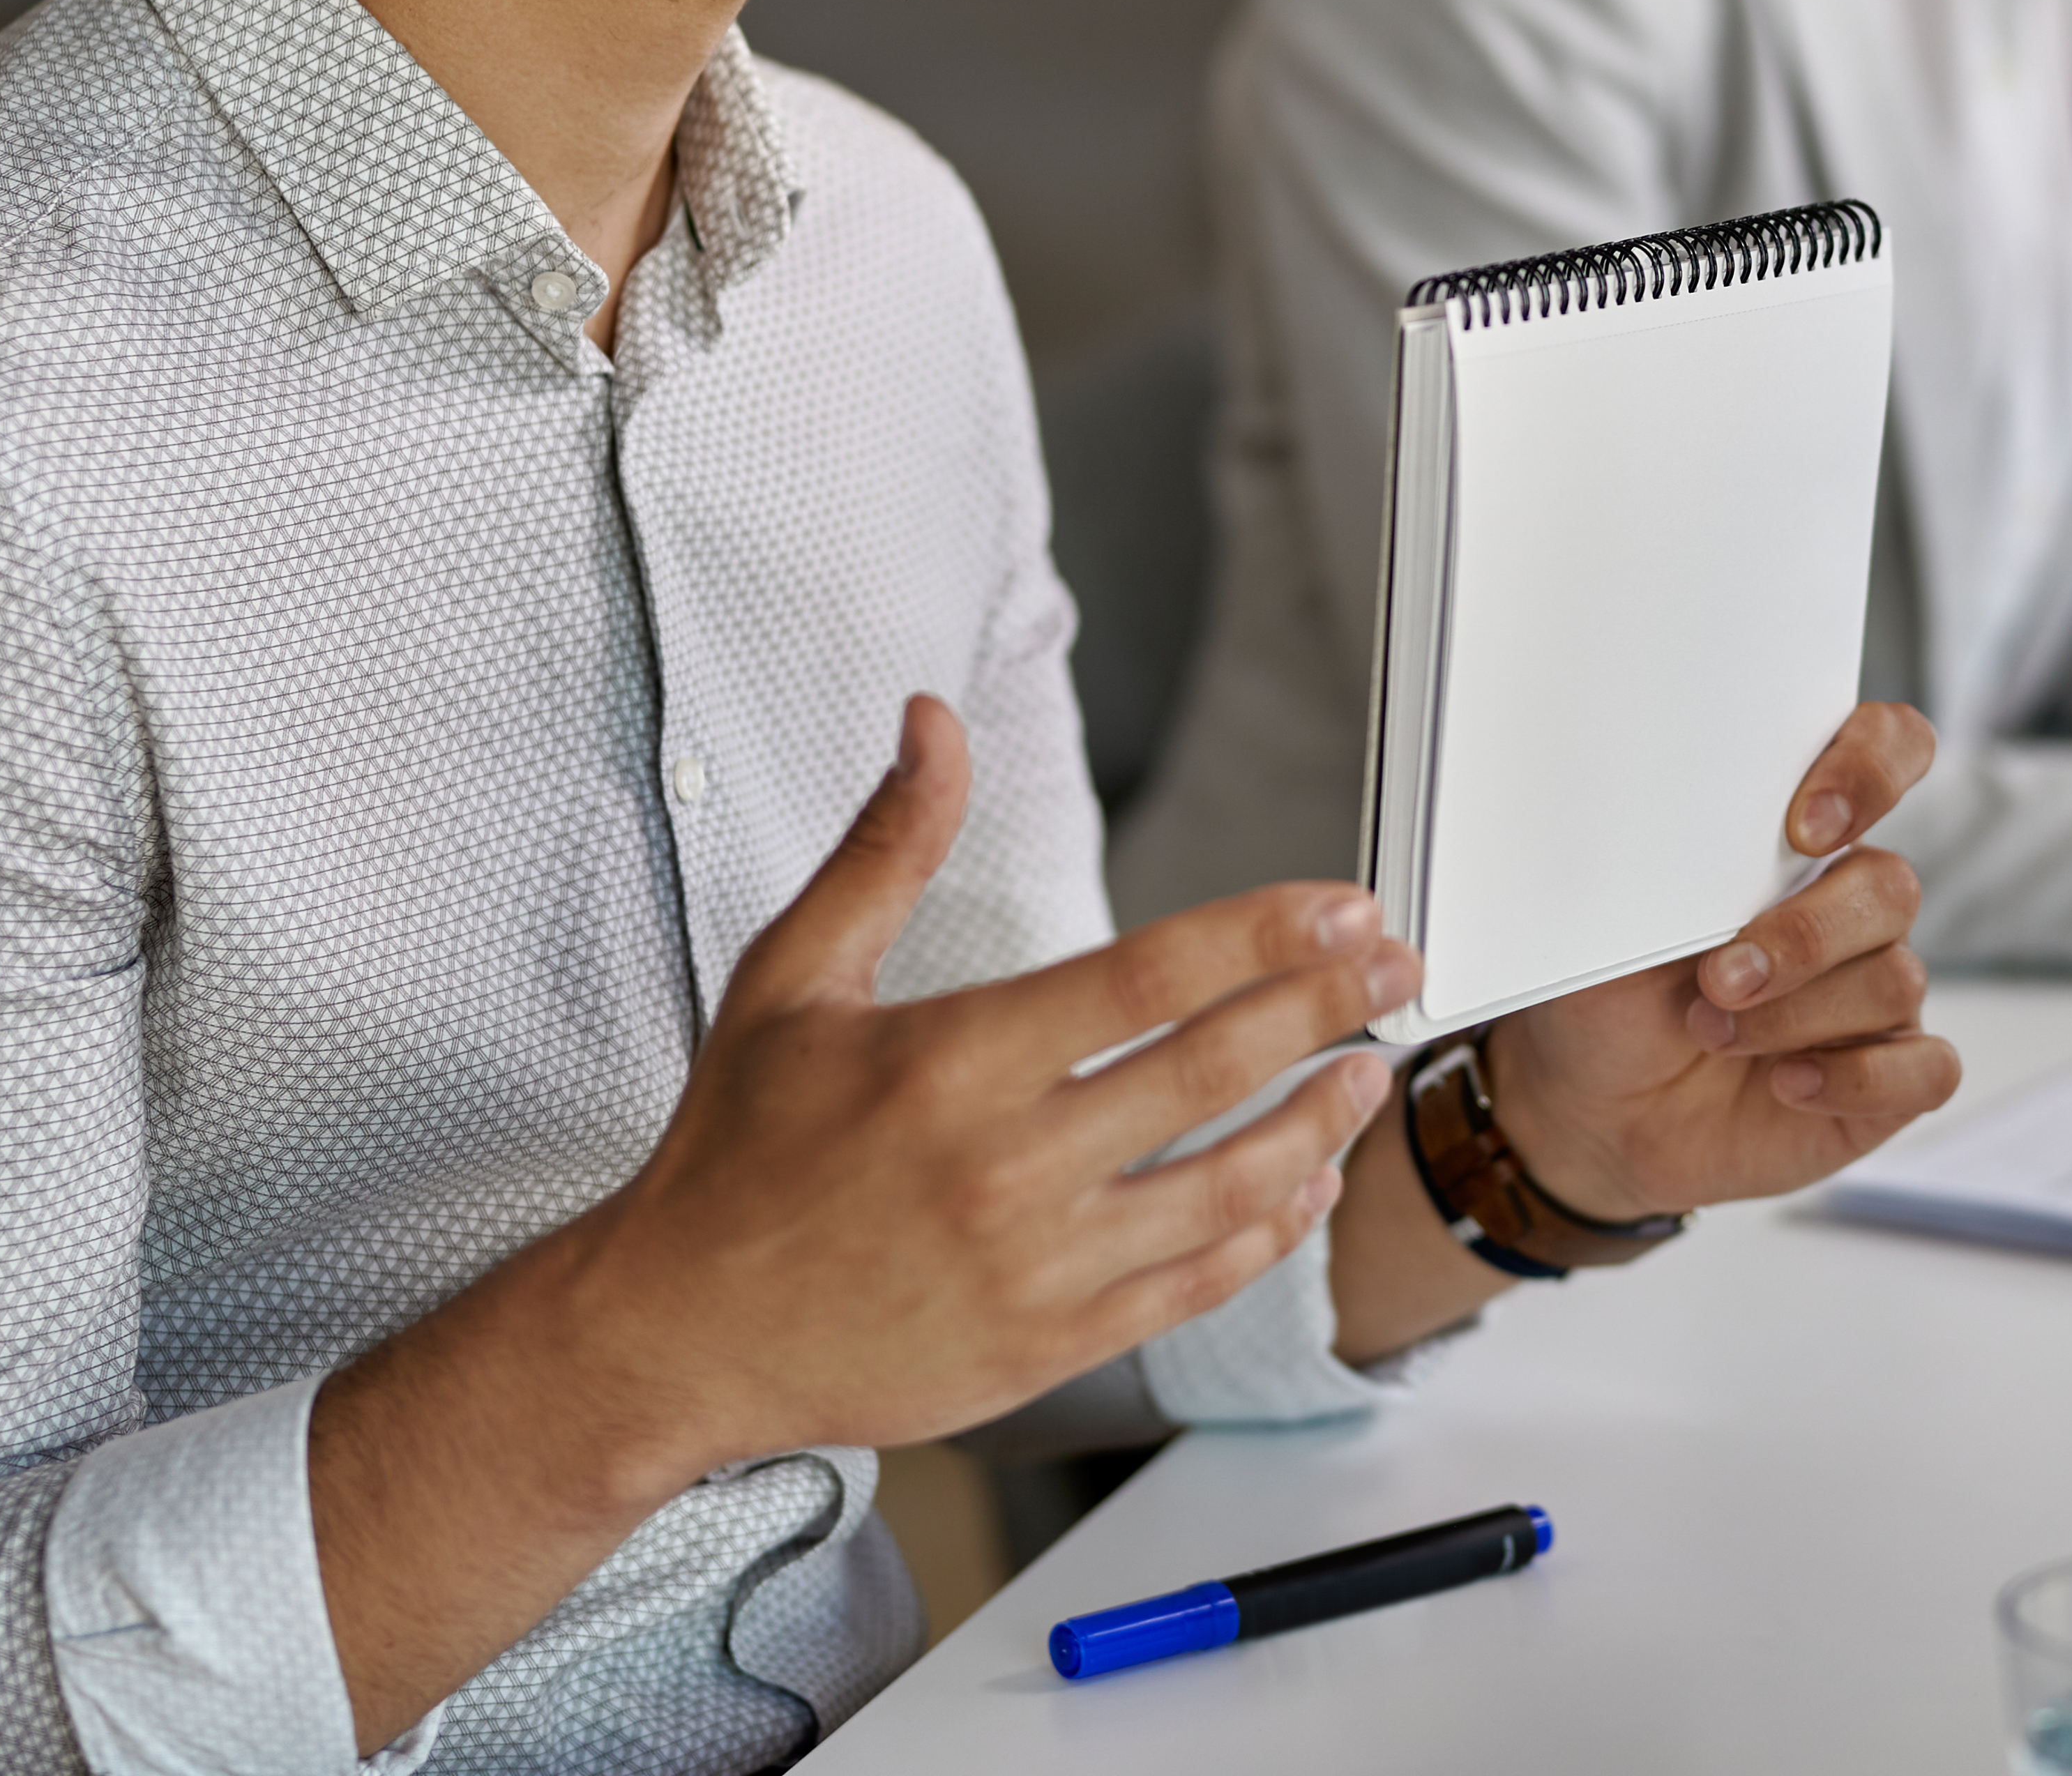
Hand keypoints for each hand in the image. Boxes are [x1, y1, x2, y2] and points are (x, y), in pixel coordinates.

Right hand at [312, 695, 1421, 1747]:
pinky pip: (1190, 1285)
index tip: (1343, 904)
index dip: (1264, 934)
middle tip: (1395, 964)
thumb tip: (932, 723)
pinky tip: (1302, 1186)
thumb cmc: (734, 1152)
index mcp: (949, 1062)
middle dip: (1325, 1005)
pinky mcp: (1044, 1347)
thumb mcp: (791, 977)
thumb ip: (886, 847)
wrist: (676, 1334)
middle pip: (1209, 1069)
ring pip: (1223, 1187)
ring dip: (1316, 1122)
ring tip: (1368, 1069)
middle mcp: (1002, 1166)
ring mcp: (1032, 1267)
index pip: (1148, 979)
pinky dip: (1265, 1232)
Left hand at [1479, 702, 1960, 1223]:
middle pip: (1890, 886)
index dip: (1870, 768)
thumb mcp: (1612, 919)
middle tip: (1719, 977)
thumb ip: (1660, 860)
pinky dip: (1857, 1078)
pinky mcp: (1889, 1076)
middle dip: (1803, 935)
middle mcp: (1849, 906)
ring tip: (1714, 1033)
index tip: (1805, 826)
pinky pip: (1928, 1067)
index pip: (1885, 751)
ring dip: (1796, 1014)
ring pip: (1896, 978)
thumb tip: (1667, 818)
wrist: (1596, 1111)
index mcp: (1793, 839)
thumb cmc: (1610, 1000)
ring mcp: (1873, 993)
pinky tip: (1785, 1084)